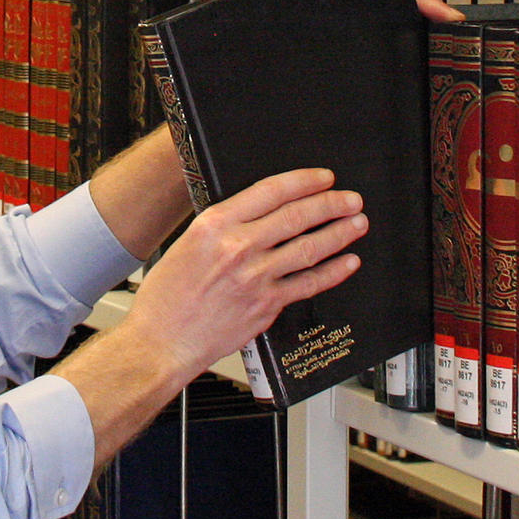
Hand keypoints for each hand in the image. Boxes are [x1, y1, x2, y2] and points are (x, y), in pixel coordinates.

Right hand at [121, 167, 368, 381]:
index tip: (323, 178)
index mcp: (215, 225)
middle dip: (331, 204)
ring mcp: (255, 278)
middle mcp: (238, 248)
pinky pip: (308, 284)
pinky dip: (333, 272)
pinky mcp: (266, 306)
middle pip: (297, 216)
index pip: (271, 191)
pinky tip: (348, 262)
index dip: (304, 181)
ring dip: (339, 233)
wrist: (161, 341)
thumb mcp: (187, 243)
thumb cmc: (167, 297)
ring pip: (309, 248)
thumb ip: (223, 228)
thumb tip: (259, 215)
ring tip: (357, 223)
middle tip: (350, 199)